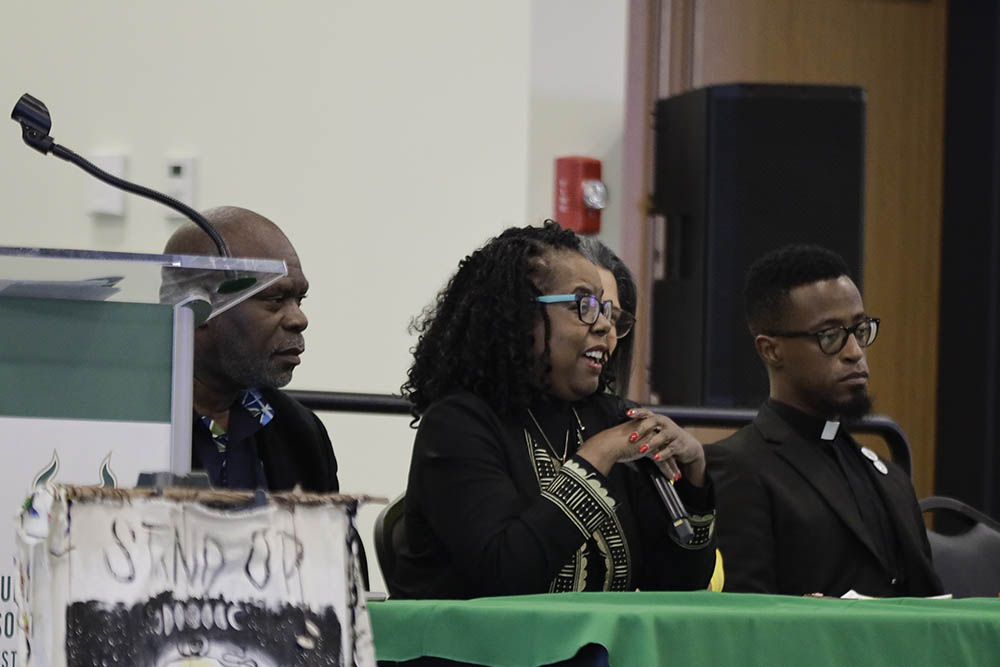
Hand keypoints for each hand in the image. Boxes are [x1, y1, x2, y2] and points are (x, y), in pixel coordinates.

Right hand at [576, 408, 705, 485]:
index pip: (656, 439)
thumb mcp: (622, 444)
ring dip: (672, 466)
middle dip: (671, 458)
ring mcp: (649, 439)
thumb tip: (633, 459)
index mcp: (641, 427)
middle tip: (676, 467)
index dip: (662, 449)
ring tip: (676, 475)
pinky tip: (671, 476)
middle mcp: (647, 431)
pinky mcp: (650, 448)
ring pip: (666, 453)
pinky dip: (667, 470)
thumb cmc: (609, 445)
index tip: (666, 457)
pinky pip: (662, 461)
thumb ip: (631, 448)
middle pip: (664, 445)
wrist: (606, 445)